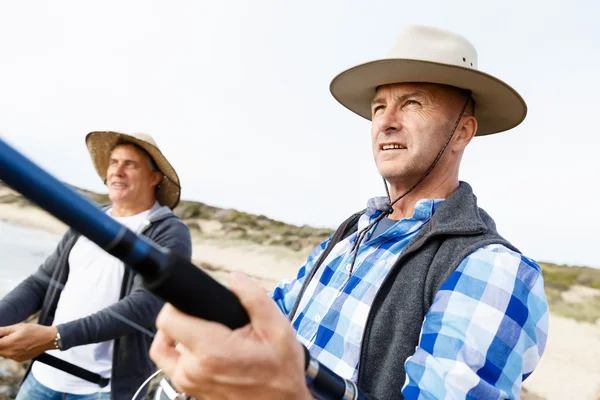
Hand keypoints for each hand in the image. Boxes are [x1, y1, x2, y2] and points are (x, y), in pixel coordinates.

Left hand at [0, 323, 57, 361]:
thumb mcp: (18, 327)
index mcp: (8, 344)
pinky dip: (11, 350)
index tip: (2, 336)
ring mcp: (15, 358)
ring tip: (16, 339)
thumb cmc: (34, 331)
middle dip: (1, 343)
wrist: (48, 339)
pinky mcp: (19, 360)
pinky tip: (20, 344)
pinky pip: (10, 356)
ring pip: (3, 353)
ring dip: (5, 347)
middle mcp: (10, 353)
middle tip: (8, 336)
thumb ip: (3, 330)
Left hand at [150, 272, 310, 399]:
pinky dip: (183, 355)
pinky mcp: (192, 394)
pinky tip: (206, 349)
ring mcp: (190, 385)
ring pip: (167, 352)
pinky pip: (175, 368)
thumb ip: (254, 298)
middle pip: (165, 333)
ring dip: (180, 337)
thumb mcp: (278, 328)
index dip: (177, 303)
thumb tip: (235, 278)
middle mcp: (193, 370)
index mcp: (211, 350)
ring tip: (206, 332)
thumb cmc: (281, 372)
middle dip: (182, 318)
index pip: (168, 319)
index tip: (193, 300)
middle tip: (205, 315)